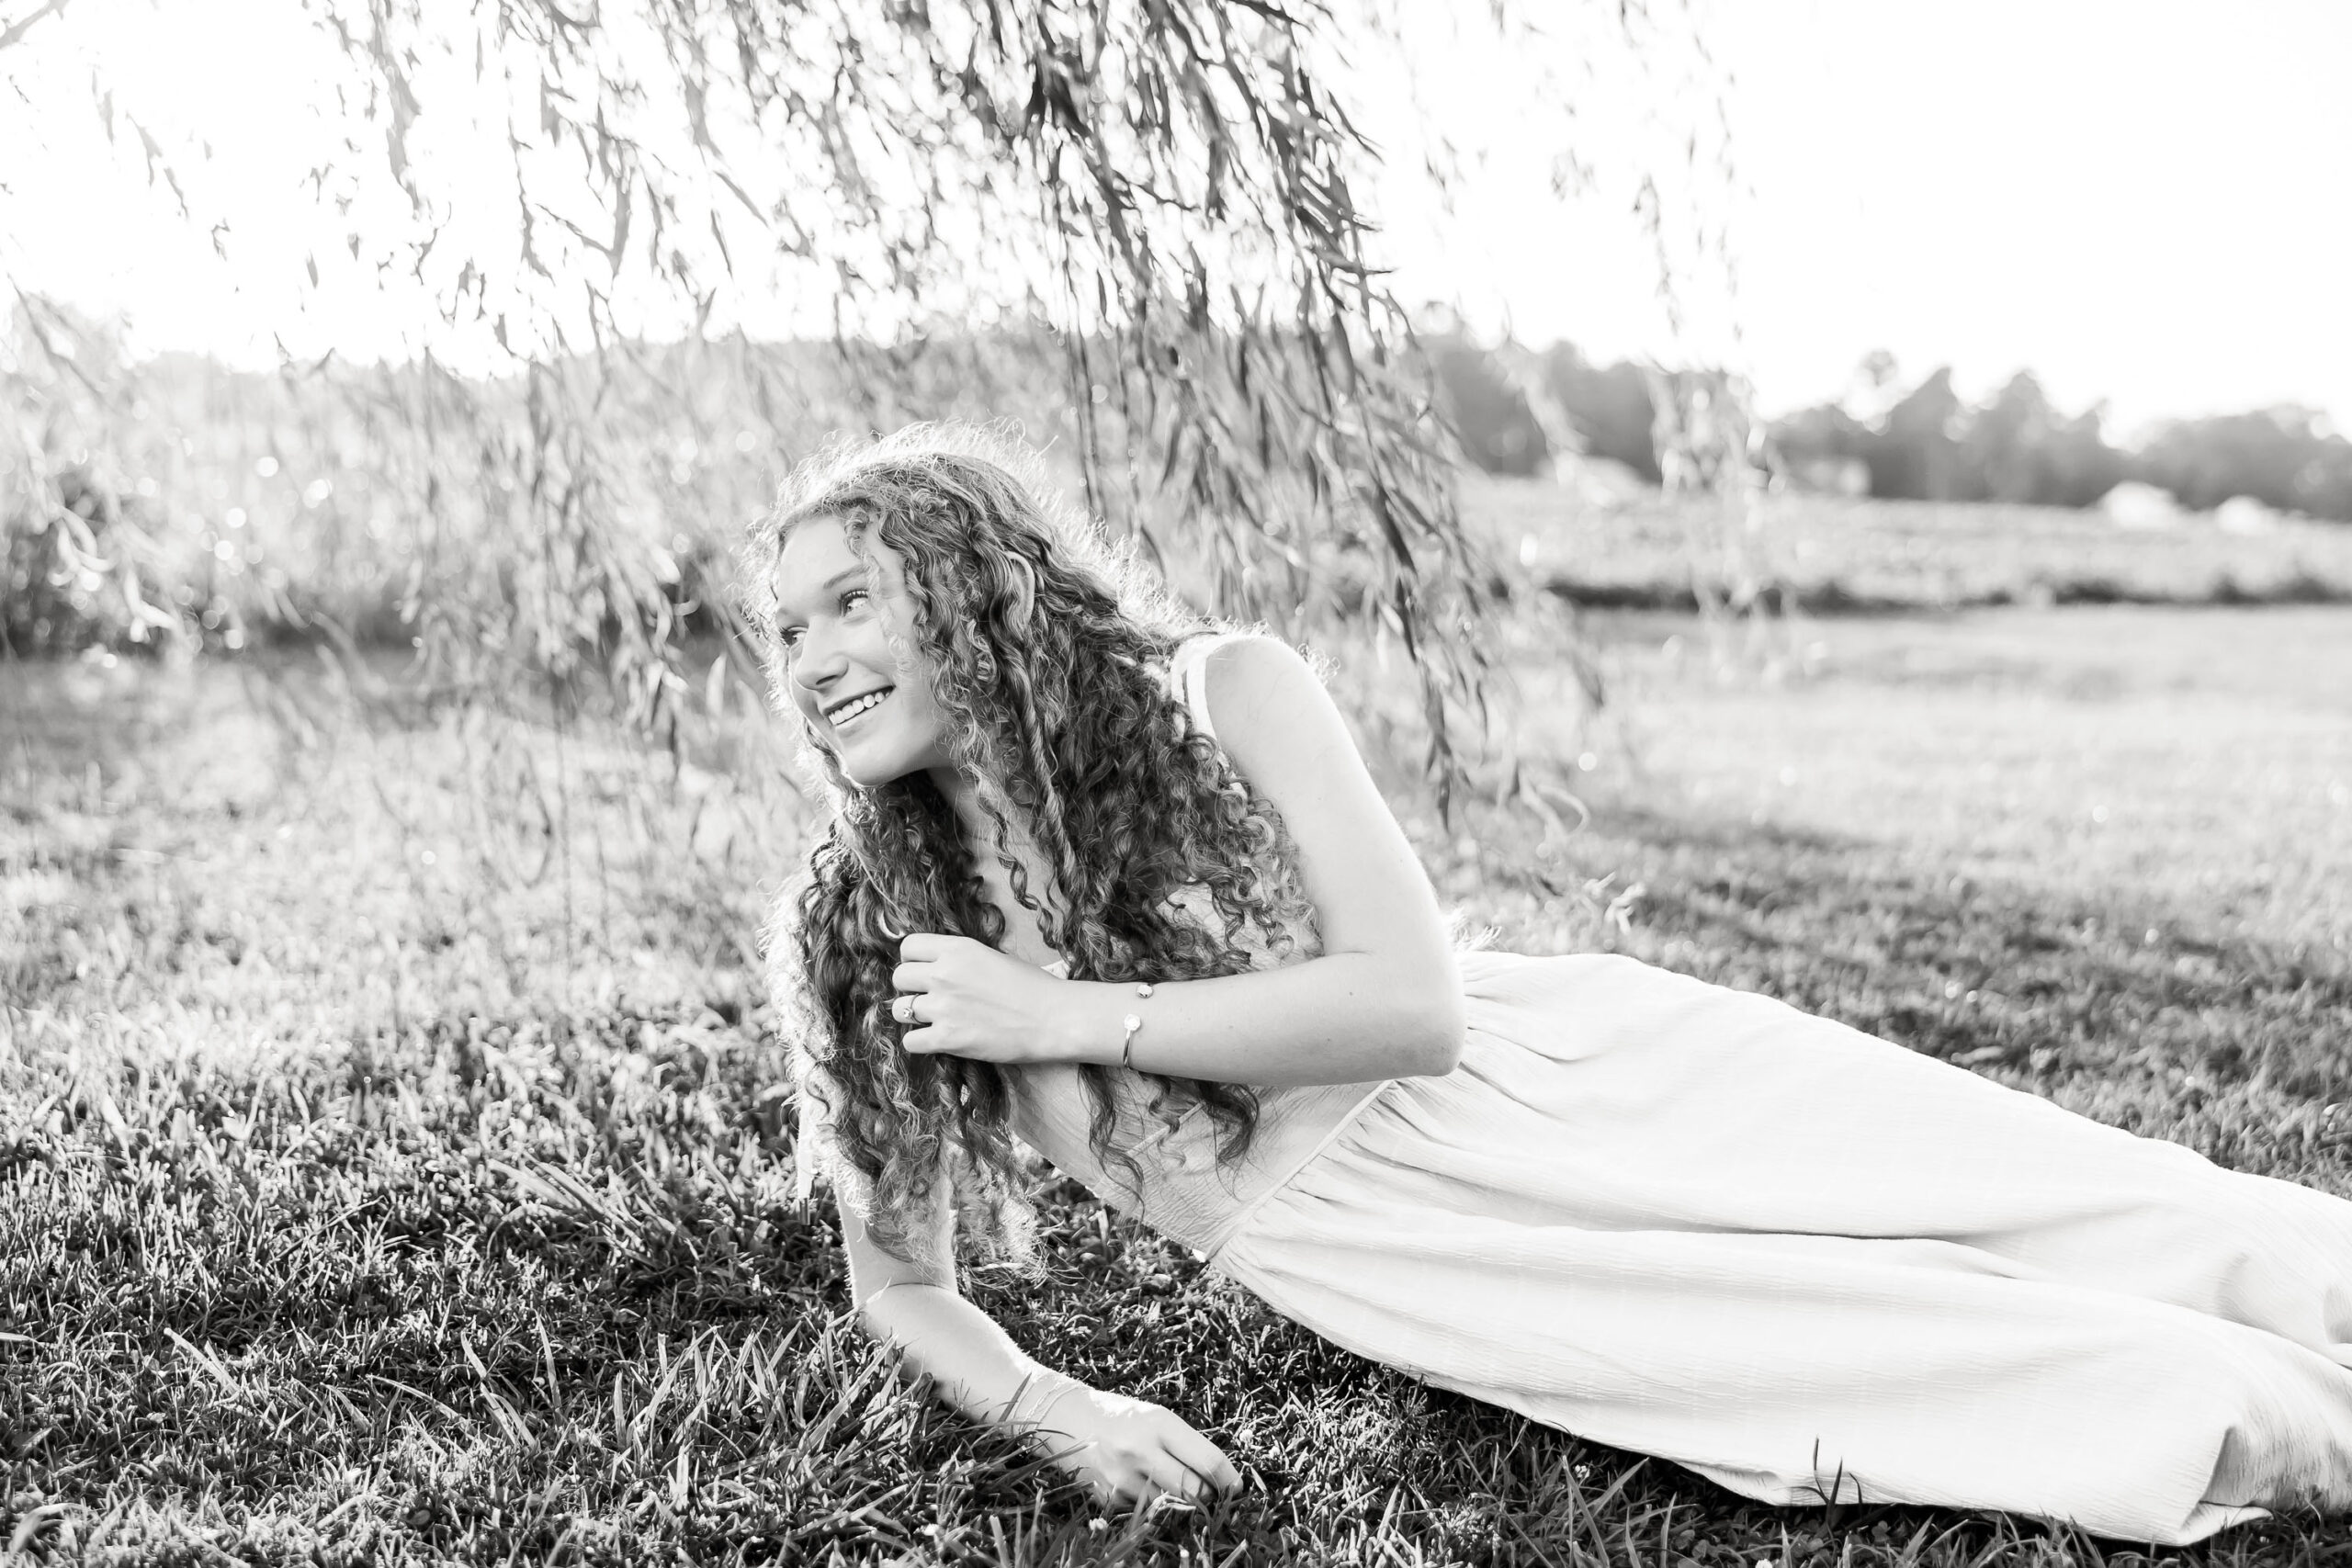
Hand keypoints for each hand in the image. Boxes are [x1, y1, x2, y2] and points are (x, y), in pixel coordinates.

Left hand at [892, 933, 1079, 1064]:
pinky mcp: (947, 1038)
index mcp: (958, 949)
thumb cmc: (1032, 987)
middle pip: (899, 977)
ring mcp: (943, 1006)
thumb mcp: (992, 957)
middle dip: (910, 988)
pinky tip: (937, 1040)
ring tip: (935, 1020)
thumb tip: (936, 966)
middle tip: (929, 998)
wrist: (1053, 1018)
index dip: (913, 960)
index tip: (923, 971)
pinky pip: (910, 1041)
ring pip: (899, 1010)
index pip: (908, 947)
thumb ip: (960, 959)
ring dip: (913, 1016)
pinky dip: (920, 1043)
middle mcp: (945, 974)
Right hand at [1020, 1379, 1242, 1507]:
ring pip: (1172, 1505)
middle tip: (1208, 1490)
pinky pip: (1146, 1510)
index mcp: (1158, 1423)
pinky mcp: (1108, 1499)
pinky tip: (1139, 1483)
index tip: (1237, 1487)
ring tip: (1169, 1481)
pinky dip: (1151, 1503)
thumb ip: (1187, 1445)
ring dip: (1180, 1501)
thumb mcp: (1157, 1417)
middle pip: (1194, 1491)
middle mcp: (1140, 1451)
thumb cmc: (1122, 1416)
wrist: (1066, 1420)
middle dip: (1207, 1495)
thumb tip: (1223, 1478)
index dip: (1228, 1478)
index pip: (1207, 1460)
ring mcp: (1122, 1478)